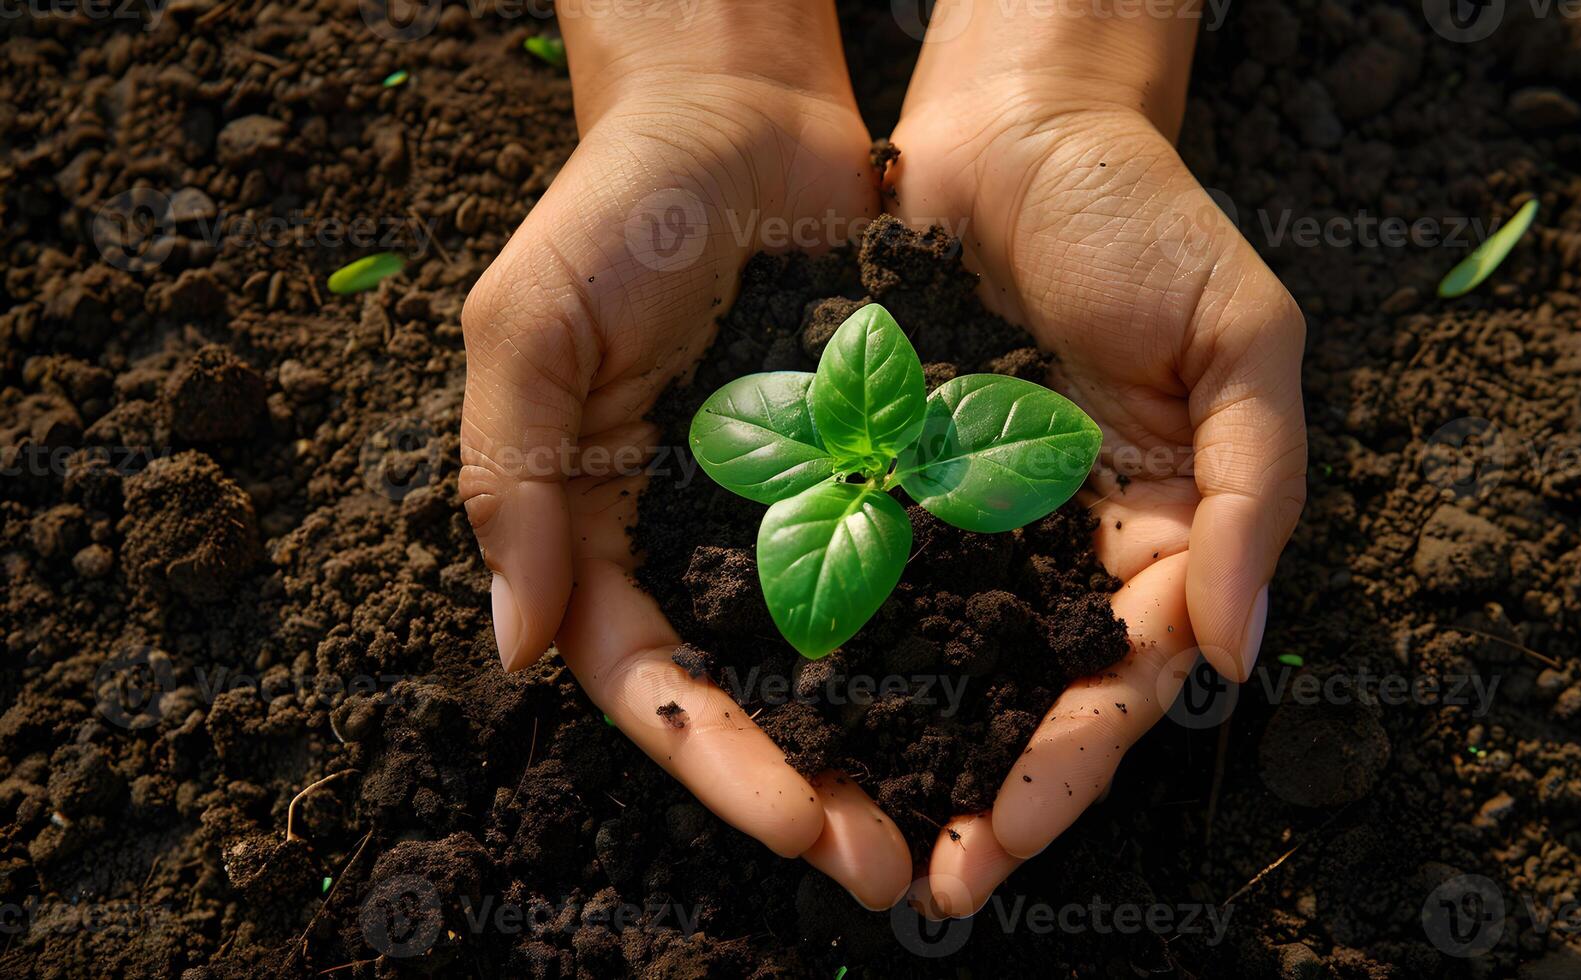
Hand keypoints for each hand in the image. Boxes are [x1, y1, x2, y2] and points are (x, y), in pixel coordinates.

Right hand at [458, 2, 909, 908]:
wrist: (742, 115)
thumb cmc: (615, 208)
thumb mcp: (532, 323)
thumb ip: (511, 476)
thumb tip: (514, 648)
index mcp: (601, 534)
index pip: (647, 680)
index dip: (714, 757)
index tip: (795, 819)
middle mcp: (700, 545)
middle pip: (750, 698)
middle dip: (812, 789)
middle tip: (892, 871)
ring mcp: (793, 514)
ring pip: (841, 659)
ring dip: (893, 742)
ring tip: (963, 823)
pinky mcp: (875, 473)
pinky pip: (914, 568)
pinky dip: (953, 636)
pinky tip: (1011, 695)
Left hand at [886, 0, 1306, 915]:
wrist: (1016, 124)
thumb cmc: (1149, 219)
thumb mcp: (1243, 341)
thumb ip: (1254, 494)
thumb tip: (1240, 656)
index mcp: (1162, 538)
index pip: (1125, 683)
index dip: (1073, 765)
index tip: (1010, 837)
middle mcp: (1061, 551)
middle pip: (1025, 701)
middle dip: (983, 794)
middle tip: (919, 882)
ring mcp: (970, 523)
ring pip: (937, 663)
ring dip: (899, 751)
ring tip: (840, 829)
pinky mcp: (887, 479)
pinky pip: (861, 575)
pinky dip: (834, 646)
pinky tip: (791, 711)